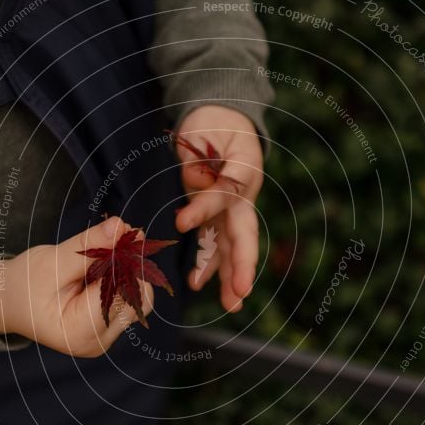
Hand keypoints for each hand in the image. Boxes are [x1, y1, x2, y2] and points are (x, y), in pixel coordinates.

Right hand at [0, 217, 152, 355]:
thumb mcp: (51, 262)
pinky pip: (130, 298)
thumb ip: (89, 246)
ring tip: (101, 253)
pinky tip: (102, 265)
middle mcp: (98, 341)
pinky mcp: (109, 326)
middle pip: (138, 299)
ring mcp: (106, 336)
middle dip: (129, 264)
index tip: (118, 234)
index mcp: (80, 333)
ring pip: (138, 297)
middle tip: (112, 237)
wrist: (6, 302)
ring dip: (127, 269)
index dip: (125, 262)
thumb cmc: (22, 286)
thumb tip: (121, 227)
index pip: (122, 294)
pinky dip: (122, 276)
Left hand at [174, 105, 263, 311]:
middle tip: (239, 294)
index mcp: (242, 175)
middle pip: (242, 235)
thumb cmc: (216, 126)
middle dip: (241, 267)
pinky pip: (215, 244)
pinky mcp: (216, 215)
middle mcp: (239, 198)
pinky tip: (197, 282)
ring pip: (232, 247)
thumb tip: (192, 178)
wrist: (222, 121)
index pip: (223, 195)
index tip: (181, 223)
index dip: (204, 209)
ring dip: (230, 276)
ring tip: (231, 303)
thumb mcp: (208, 132)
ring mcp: (229, 210)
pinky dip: (208, 265)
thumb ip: (199, 159)